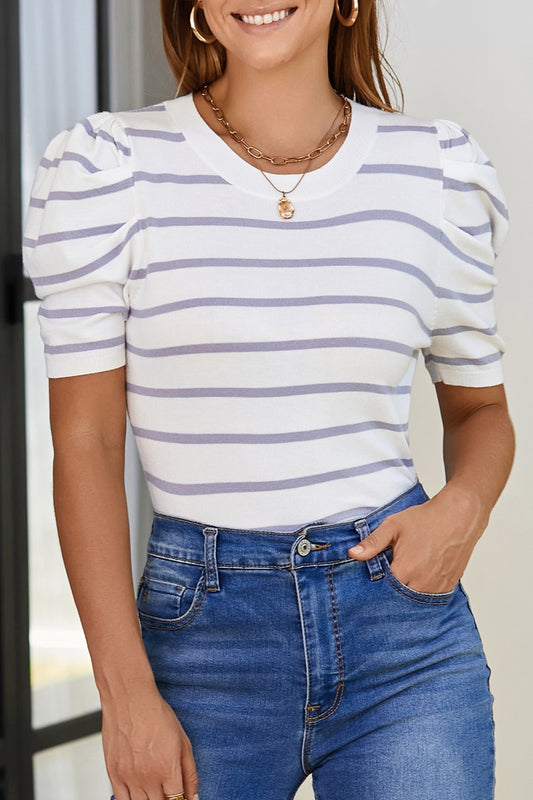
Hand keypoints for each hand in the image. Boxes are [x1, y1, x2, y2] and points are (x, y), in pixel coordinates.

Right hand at [102, 683, 198, 799]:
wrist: (129, 699)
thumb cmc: (156, 714)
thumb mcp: (182, 741)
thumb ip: (189, 773)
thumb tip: (194, 797)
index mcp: (167, 769)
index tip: (182, 798)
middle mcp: (148, 777)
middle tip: (168, 790)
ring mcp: (129, 777)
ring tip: (155, 790)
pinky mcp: (114, 774)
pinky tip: (139, 794)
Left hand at [348, 485, 488, 593]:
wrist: (459, 516)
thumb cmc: (426, 519)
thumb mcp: (393, 526)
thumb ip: (372, 542)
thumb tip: (352, 554)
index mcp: (406, 570)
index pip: (382, 590)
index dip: (376, 585)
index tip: (373, 578)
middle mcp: (422, 583)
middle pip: (398, 598)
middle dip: (390, 591)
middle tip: (389, 576)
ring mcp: (437, 587)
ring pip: (414, 599)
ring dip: (406, 591)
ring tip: (404, 575)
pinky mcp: (448, 587)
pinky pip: (429, 597)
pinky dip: (421, 591)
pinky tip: (418, 577)